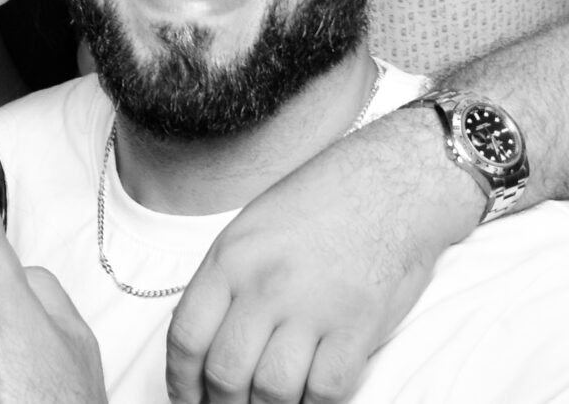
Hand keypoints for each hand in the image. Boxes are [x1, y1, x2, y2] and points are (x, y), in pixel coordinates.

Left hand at [165, 110, 480, 403]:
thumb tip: (204, 339)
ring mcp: (312, 309)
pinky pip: (326, 391)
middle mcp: (264, 286)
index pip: (186, 337)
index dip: (179, 380)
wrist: (389, 186)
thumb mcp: (250, 229)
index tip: (185, 398)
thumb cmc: (319, 204)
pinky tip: (307, 403)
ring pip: (271, 390)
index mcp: (230, 260)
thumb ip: (225, 282)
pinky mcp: (357, 328)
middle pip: (225, 372)